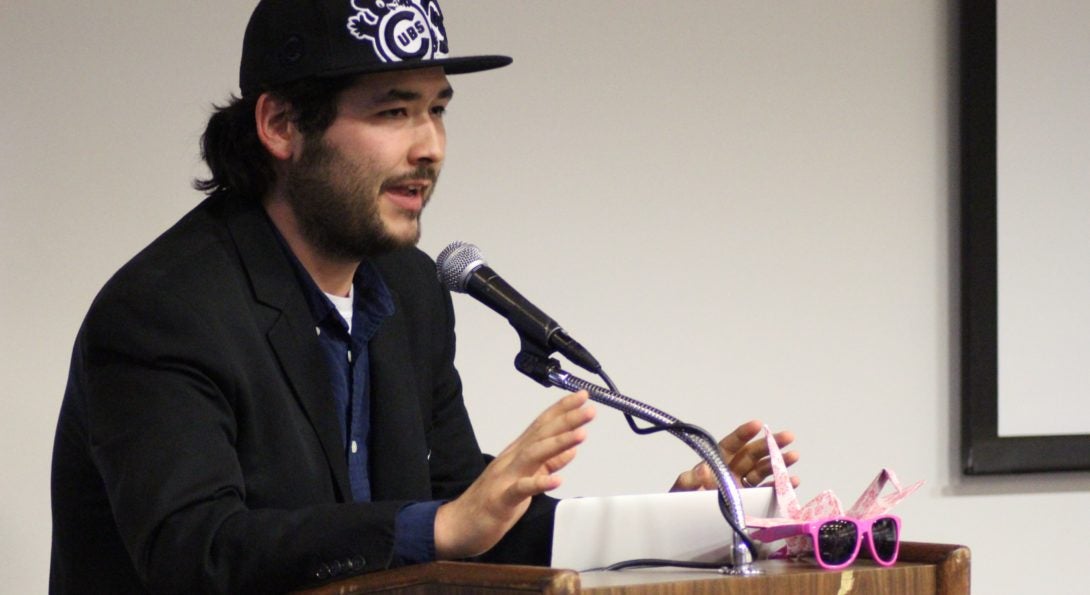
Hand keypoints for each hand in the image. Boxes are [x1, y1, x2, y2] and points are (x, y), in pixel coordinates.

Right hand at [434, 391, 594, 558]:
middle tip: (589, 408)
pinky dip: (538, 482)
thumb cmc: (492, 502)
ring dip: (558, 443)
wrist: (457, 525)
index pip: (542, 425)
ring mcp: (505, 478)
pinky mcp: (500, 500)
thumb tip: (572, 449)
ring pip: (533, 455)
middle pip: (541, 434)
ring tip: (581, 434)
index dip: (562, 409)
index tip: (582, 396)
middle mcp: (511, 460)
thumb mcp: (525, 479)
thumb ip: (548, 463)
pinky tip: (556, 479)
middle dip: (567, 420)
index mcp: (518, 453)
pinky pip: (520, 489)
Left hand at [670, 420, 799, 490]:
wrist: (685, 526)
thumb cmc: (682, 503)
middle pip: (752, 455)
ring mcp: (742, 486)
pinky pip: (767, 491)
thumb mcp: (681, 490)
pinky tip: (793, 481)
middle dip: (769, 444)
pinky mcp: (750, 501)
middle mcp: (732, 471)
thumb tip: (702, 469)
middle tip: (788, 436)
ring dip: (779, 462)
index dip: (744, 434)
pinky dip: (780, 486)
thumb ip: (688, 480)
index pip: (731, 445)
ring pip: (763, 470)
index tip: (757, 425)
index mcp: (717, 463)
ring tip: (794, 455)